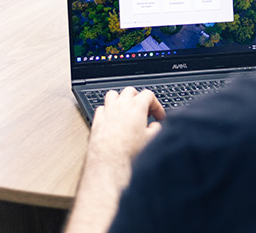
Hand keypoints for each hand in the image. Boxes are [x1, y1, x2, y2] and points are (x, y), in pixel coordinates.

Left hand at [68, 89, 164, 232]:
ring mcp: (107, 112)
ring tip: (127, 111)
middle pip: (130, 91)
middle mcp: (120, 106)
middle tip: (144, 112)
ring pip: (113, 95)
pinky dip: (108, 111)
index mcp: (136, 106)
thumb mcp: (152, 140)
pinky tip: (113, 120)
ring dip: (121, 100)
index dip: (156, 105)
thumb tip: (155, 127)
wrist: (110, 164)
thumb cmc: (129, 153)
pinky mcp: (97, 122)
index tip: (158, 116)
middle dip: (138, 98)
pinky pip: (102, 108)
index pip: (149, 95)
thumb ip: (156, 129)